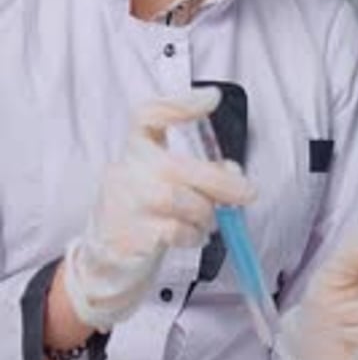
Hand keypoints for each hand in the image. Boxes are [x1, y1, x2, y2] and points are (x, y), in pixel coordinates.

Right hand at [63, 87, 253, 330]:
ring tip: (209, 221)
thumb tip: (233, 174)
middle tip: (247, 192)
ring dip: (206, 212)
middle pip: (174, 165)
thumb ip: (198, 172)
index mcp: (134, 151)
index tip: (211, 98)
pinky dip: (194, 234)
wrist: (107, 262)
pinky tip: (193, 235)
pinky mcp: (130, 236)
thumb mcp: (164, 183)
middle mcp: (125, 172)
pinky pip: (175, 230)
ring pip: (178, 200)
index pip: (147, 115)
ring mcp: (124, 204)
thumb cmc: (144, 216)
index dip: (179, 104)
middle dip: (219, 180)